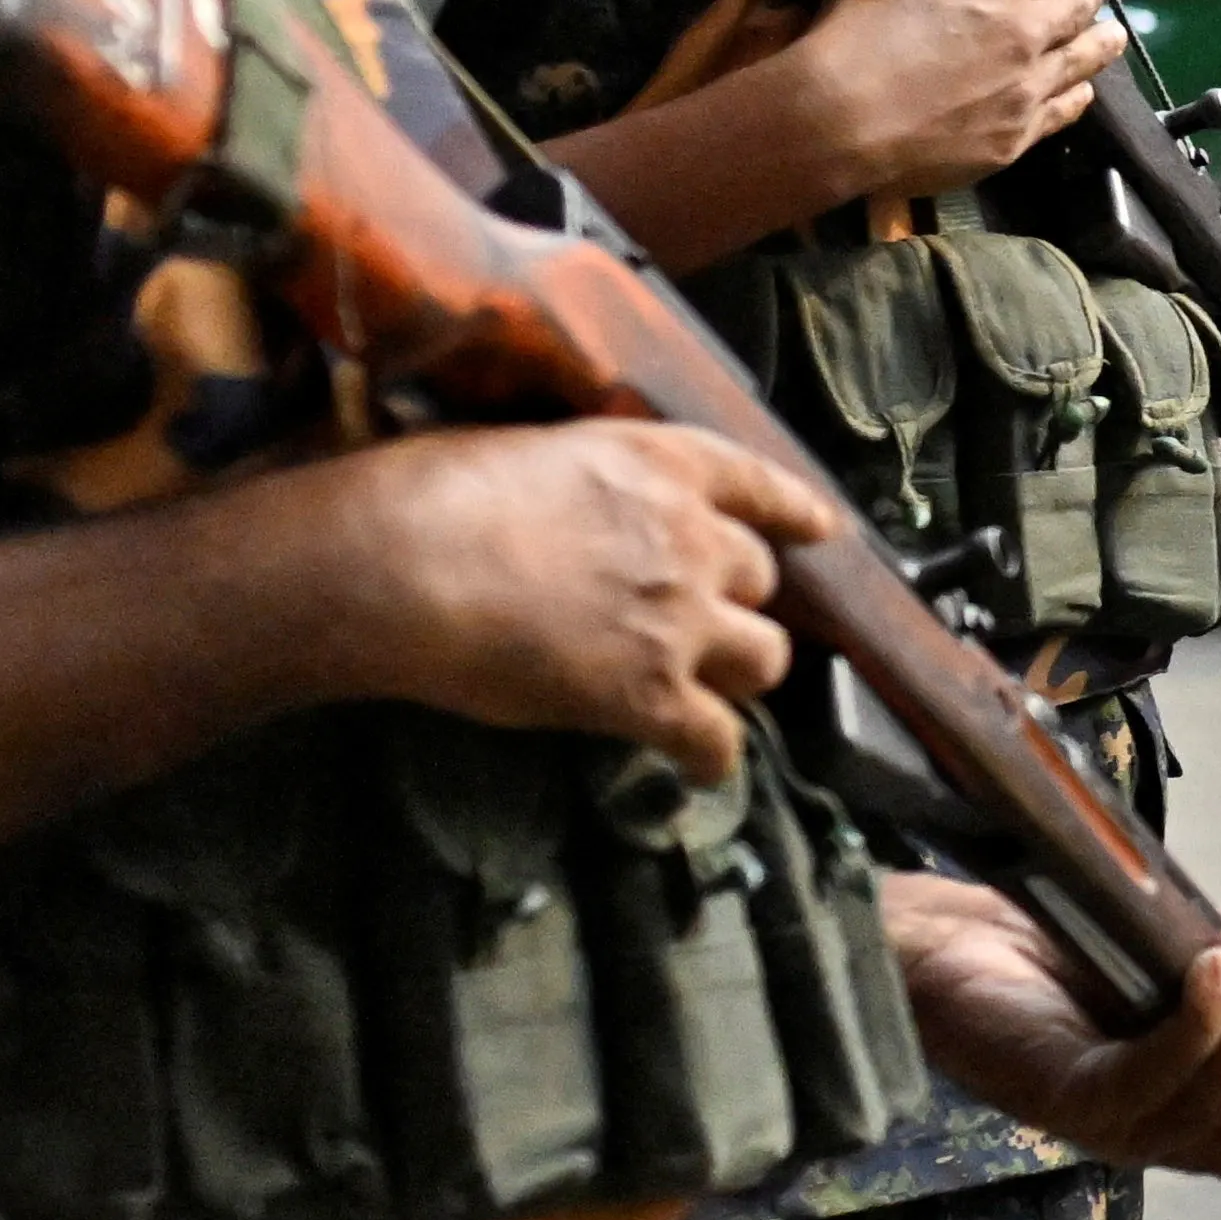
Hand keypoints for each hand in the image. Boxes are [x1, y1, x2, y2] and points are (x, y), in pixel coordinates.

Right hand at [328, 423, 831, 785]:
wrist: (400, 564)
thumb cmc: (429, 493)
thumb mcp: (529, 452)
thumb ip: (582, 485)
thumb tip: (572, 512)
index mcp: (659, 462)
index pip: (755, 483)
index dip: (792, 510)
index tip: (820, 529)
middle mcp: (691, 536)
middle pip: (759, 579)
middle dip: (734, 601)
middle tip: (693, 623)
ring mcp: (682, 619)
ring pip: (765, 659)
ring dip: (738, 674)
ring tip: (701, 689)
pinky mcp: (654, 696)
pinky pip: (718, 741)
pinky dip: (712, 759)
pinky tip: (698, 767)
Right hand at [790, 0, 1123, 205]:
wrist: (839, 129)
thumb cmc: (845, 47)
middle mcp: (1023, 28)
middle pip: (1079, 1)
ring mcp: (1028, 86)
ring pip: (1087, 57)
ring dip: (1100, 42)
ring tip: (1112, 35)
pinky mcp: (1021, 136)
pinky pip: (1066, 109)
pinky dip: (1075, 94)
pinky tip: (1081, 91)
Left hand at [880, 870, 1220, 1191]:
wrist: (958, 933)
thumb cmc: (1063, 948)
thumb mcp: (1193, 949)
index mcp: (1181, 1115)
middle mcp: (1150, 1136)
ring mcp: (1111, 1125)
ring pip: (1220, 1109)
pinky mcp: (1072, 1097)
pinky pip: (1160, 1080)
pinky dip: (1201, 1020)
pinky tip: (1206, 966)